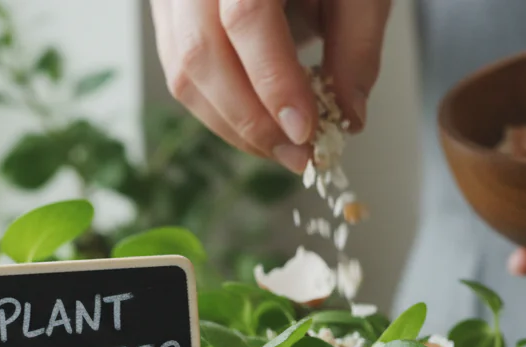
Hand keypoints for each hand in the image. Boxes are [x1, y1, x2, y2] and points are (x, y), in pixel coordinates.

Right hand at [149, 0, 392, 173]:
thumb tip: (348, 117)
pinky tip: (257, 126)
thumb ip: (356, 45)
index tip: (305, 129)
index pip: (246, 17)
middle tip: (298, 155)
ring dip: (233, 124)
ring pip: (183, 72)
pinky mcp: (169, 14)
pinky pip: (180, 72)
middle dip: (252, 119)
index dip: (274, 81)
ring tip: (281, 149)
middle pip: (202, 53)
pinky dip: (219, 109)